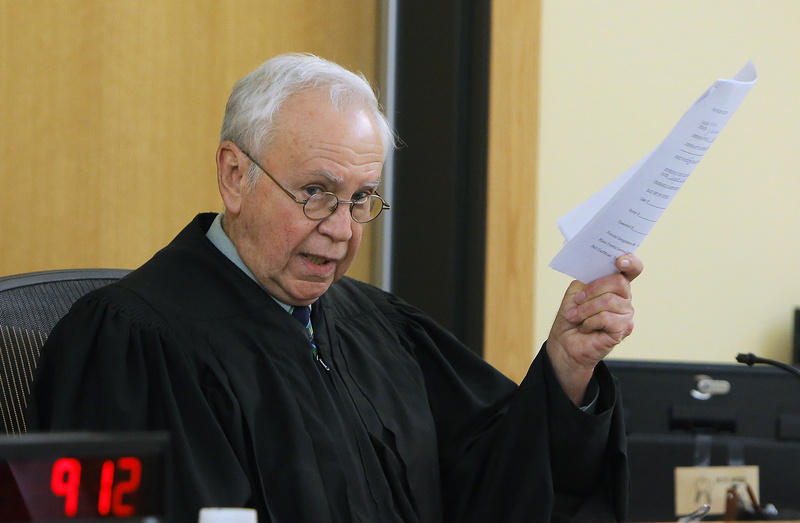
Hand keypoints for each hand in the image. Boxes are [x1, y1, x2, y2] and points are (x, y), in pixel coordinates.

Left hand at [546, 254, 642, 404]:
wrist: (565, 342)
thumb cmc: (572, 316)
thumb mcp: (576, 292)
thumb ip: (589, 279)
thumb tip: (602, 271)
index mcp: (614, 285)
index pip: (632, 268)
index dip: (631, 261)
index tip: (619, 260)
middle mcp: (625, 297)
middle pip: (618, 281)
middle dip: (592, 290)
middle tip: (577, 302)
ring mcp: (626, 313)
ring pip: (609, 301)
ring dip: (586, 310)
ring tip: (576, 317)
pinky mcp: (624, 329)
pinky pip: (607, 318)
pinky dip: (590, 322)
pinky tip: (586, 328)